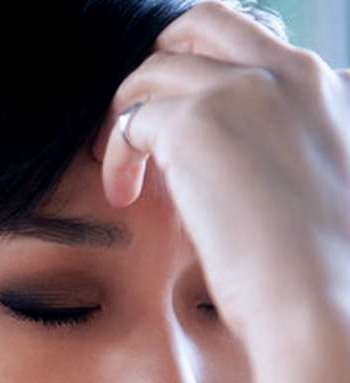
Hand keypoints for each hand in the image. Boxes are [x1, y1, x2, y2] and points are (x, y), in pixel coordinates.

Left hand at [90, 1, 349, 346]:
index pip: (248, 38)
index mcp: (321, 83)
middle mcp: (285, 71)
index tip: (181, 117)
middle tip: (135, 117)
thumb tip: (233, 149)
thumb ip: (286, 139)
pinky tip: (123, 194)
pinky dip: (115, 155)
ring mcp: (238, 90)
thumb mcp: (319, 176)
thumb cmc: (318, 262)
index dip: (202, 69)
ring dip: (125, 117)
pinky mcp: (192, 123)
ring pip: (152, 72)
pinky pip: (129, 121)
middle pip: (198, 24)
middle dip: (157, 64)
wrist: (318, 299)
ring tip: (123, 171)